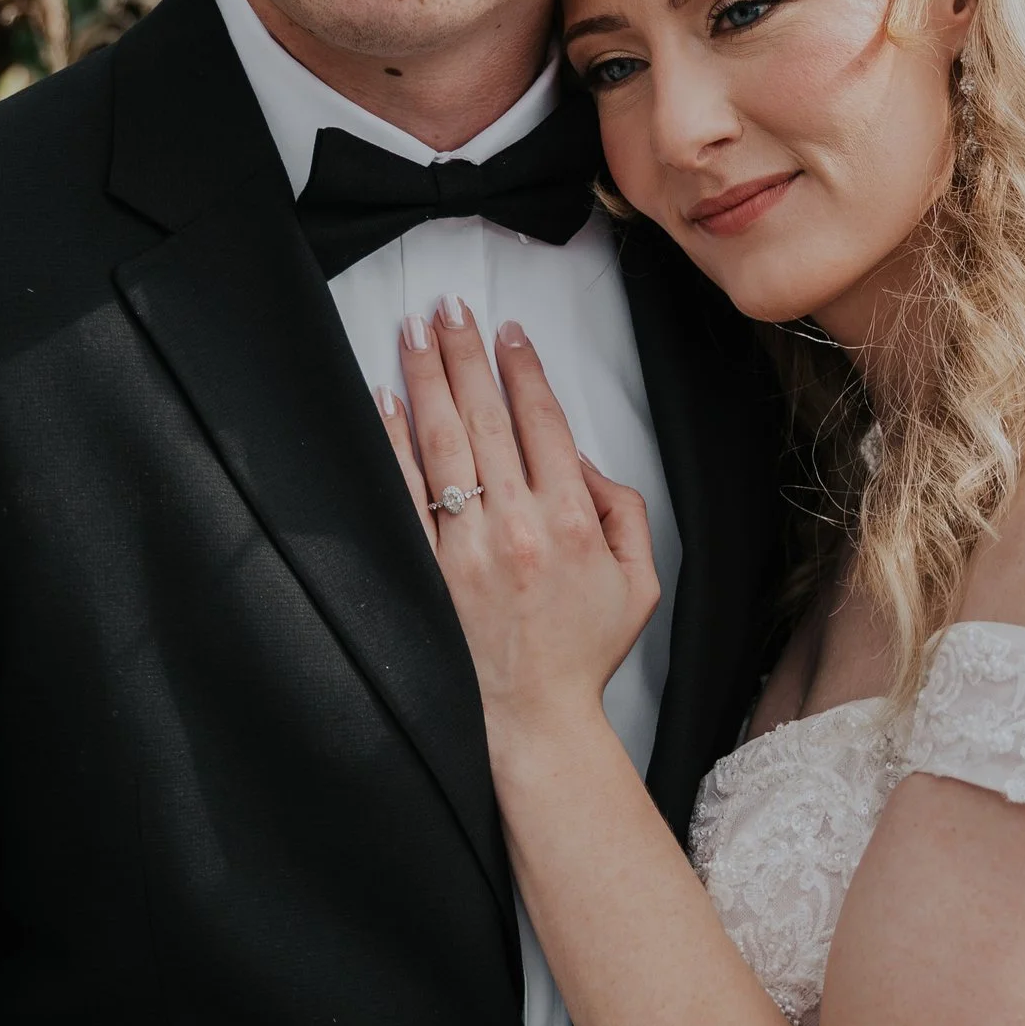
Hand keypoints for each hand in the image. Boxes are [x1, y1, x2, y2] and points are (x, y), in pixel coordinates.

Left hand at [380, 303, 657, 737]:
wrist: (532, 719)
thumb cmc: (583, 652)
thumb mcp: (639, 581)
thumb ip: (626, 511)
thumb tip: (587, 462)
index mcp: (572, 521)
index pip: (543, 422)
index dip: (524, 369)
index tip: (508, 332)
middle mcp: (518, 526)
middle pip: (486, 417)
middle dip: (466, 353)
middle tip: (451, 306)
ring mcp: (467, 548)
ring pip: (443, 443)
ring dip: (427, 378)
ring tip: (415, 330)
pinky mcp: (428, 570)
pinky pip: (405, 493)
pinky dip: (393, 443)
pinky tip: (385, 400)